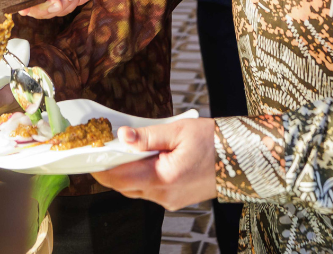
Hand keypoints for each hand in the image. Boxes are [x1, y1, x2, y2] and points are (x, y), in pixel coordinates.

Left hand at [94, 118, 217, 210]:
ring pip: (135, 189)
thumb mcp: (179, 131)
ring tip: (124, 150)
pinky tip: (144, 159)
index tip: (89, 151)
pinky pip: (149, 190)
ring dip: (125, 172)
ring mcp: (170, 201)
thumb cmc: (215, 141)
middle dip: (109, 168)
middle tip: (102, 147)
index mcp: (163, 178)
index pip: (118, 177)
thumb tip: (122, 136)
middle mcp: (164, 196)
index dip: (100, 165)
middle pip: (123, 185)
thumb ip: (147, 135)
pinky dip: (141, 176)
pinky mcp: (176, 200)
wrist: (244, 159)